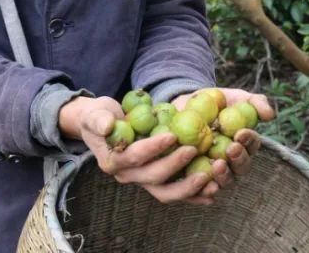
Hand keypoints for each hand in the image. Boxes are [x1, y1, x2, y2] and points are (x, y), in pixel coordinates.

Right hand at [58, 96, 215, 204]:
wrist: (104, 127)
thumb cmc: (100, 116)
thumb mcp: (95, 113)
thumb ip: (99, 119)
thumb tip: (107, 125)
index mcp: (112, 162)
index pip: (133, 158)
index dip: (152, 148)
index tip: (172, 135)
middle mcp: (127, 176)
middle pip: (152, 178)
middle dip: (174, 165)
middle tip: (193, 149)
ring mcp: (142, 182)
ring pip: (165, 193)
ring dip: (188, 188)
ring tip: (210, 178)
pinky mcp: (155, 182)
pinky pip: (175, 192)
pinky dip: (193, 195)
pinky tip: (212, 194)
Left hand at [169, 88, 274, 196]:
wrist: (185, 107)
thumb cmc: (215, 101)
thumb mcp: (235, 97)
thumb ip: (255, 102)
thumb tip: (270, 115)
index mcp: (244, 144)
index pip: (251, 145)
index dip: (249, 140)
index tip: (241, 133)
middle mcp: (232, 162)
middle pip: (240, 168)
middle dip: (239, 159)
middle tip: (231, 149)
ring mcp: (214, 172)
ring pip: (224, 181)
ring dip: (224, 176)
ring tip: (218, 166)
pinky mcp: (195, 177)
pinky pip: (200, 189)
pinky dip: (202, 190)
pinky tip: (201, 184)